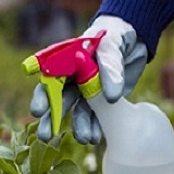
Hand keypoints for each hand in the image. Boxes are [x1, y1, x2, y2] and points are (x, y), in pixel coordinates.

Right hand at [30, 15, 147, 143]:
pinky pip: (96, 117)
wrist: (135, 39)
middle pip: (59, 100)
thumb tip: (111, 97)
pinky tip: (96, 137)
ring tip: (84, 138)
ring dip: (78, 126)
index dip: (42, 96)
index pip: (49, 79)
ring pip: (78, 112)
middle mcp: (73, 79)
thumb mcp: (112, 44)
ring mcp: (87, 92)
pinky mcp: (102, 101)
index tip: (37, 111)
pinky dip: (96, 128)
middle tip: (46, 135)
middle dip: (52, 119)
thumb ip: (110, 66)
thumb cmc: (116, 35)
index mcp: (66, 61)